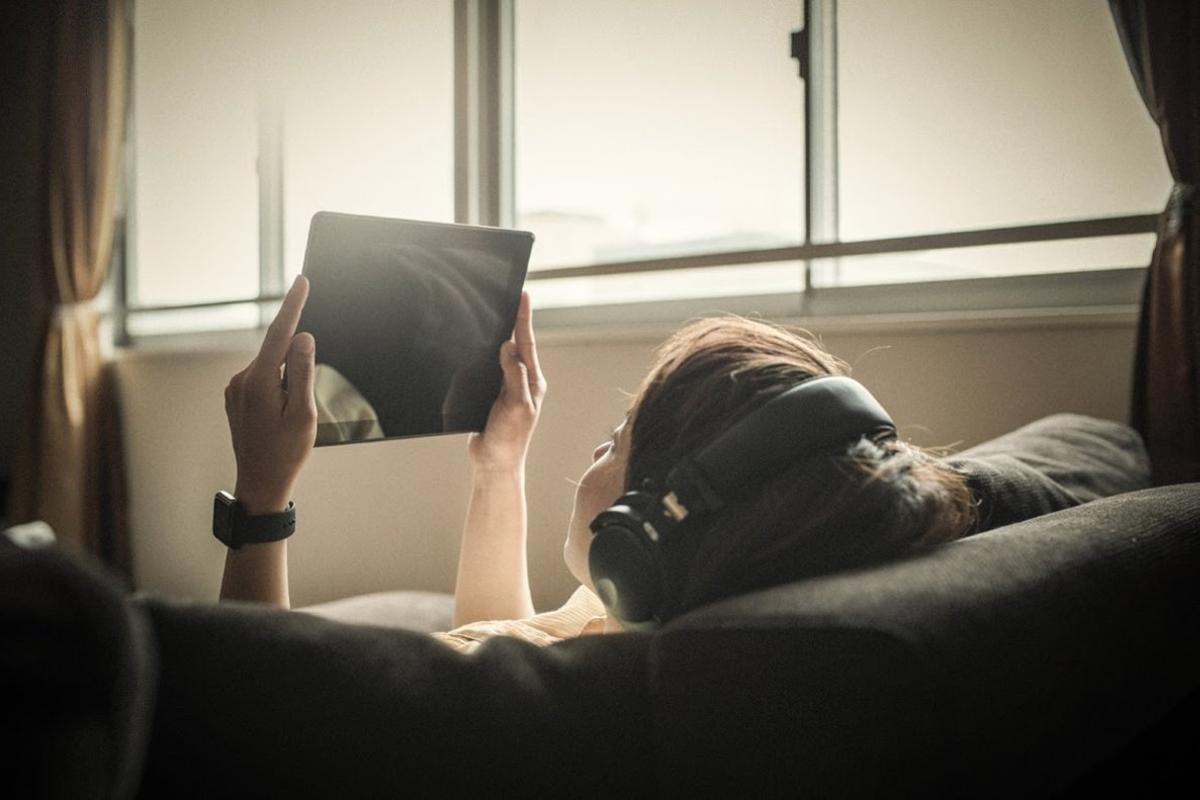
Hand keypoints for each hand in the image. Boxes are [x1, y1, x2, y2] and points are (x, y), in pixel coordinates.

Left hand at [224, 276, 317, 512]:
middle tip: (302, 405)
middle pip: (278, 352)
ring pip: (272, 368)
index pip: (280, 333)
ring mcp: (236, 389)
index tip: (301, 281)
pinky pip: (264, 380)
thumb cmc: (286, 452)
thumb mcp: (304, 413)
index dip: (293, 305)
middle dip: (298, 364)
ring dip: (288, 381)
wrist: (260, 482)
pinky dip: (279, 387)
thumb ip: (302, 371)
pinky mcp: (235, 397)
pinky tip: (281, 417)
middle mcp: (242, 380)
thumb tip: (302, 338)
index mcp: (259, 381)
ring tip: (290, 420)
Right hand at [468, 291, 546, 473]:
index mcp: (532, 382)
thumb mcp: (516, 406)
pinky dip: (484, 357)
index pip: (526, 343)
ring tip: (497, 314)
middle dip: (513, 321)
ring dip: (498, 337)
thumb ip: (514, 376)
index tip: (523, 294)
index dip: (523, 318)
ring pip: (500, 356)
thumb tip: (509, 346)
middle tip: (510, 296)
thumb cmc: (509, 440)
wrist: (494, 464)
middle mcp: (521, 382)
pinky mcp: (491, 396)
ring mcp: (506, 389)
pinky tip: (480, 347)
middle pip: (516, 345)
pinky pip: (487, 371)